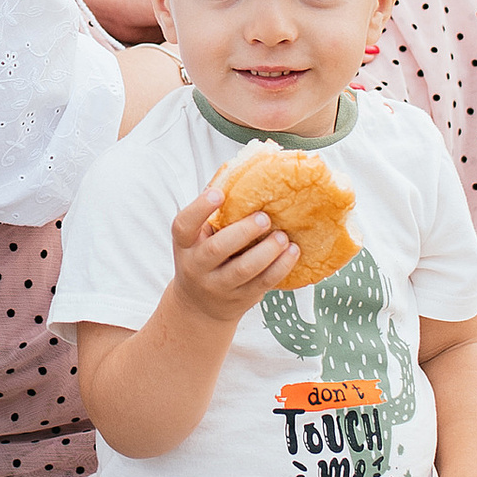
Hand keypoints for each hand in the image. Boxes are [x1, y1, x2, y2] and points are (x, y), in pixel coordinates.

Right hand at [169, 183, 297, 326]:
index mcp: (185, 244)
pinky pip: (262, 283)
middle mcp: (197, 266)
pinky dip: (280, 267)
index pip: (184, 225)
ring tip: (283, 237)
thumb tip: (241, 171)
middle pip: (216, 250)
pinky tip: (292, 252)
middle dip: (242, 232)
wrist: (199, 306)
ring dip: (266, 252)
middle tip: (264, 218)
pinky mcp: (240, 298)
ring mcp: (218, 285)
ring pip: (242, 270)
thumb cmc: (204, 256)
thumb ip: (216, 213)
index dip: (200, 208)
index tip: (219, 193)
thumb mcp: (198, 237)